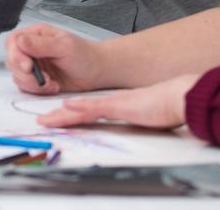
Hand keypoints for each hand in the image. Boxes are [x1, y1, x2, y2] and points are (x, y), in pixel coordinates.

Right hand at [5, 24, 106, 94]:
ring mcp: (33, 65)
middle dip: (25, 74)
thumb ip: (40, 44)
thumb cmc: (85, 55)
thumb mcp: (64, 46)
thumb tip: (20, 40)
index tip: (28, 66)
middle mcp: (31, 49)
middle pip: (12, 61)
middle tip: (42, 79)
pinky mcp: (36, 80)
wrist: (97, 72)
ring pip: (17, 76)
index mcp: (35, 35)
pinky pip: (26, 87)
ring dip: (33, 84)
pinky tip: (52, 87)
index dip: (16, 55)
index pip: (14, 42)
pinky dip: (38, 90)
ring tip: (51, 83)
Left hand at [36, 74, 199, 129]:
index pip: (86, 113)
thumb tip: (125, 122)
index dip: (68, 117)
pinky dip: (82, 107)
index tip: (53, 120)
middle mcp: (110, 103)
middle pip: (78, 111)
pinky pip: (98, 107)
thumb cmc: (165, 106)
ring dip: (63, 116)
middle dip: (58, 118)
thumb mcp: (142, 114)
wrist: (179, 96)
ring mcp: (114, 104)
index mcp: (114, 106)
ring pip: (82, 109)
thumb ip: (131, 117)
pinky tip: (69, 107)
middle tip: (40, 122)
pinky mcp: (122, 106)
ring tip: (45, 119)